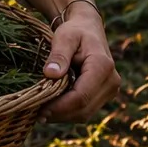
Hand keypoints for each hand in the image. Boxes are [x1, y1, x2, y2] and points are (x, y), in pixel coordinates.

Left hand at [38, 3, 119, 122]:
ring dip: (63, 116)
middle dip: (59, 114)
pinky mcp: (103, 95)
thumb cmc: (75, 31)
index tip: (39, 110)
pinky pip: (86, 110)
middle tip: (36, 115)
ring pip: (85, 113)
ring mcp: (110, 90)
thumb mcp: (64, 37)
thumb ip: (58, 55)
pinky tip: (51, 109)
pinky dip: (68, 112)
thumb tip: (50, 74)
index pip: (81, 96)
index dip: (60, 107)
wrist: (88, 29)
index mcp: (103, 66)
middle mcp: (111, 81)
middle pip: (84, 108)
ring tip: (41, 113)